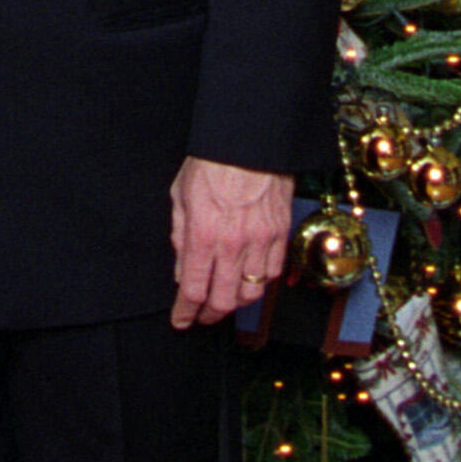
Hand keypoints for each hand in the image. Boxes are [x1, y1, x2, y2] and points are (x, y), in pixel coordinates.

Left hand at [169, 160, 294, 330]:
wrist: (249, 140)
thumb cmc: (211, 163)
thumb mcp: (181, 197)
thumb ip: (180, 238)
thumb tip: (183, 272)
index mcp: (203, 235)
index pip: (193, 290)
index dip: (186, 312)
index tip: (181, 321)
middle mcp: (233, 244)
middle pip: (223, 300)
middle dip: (209, 315)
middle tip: (201, 317)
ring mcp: (260, 241)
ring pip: (251, 293)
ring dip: (235, 303)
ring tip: (224, 300)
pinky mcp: (280, 234)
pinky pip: (272, 273)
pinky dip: (259, 283)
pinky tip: (248, 279)